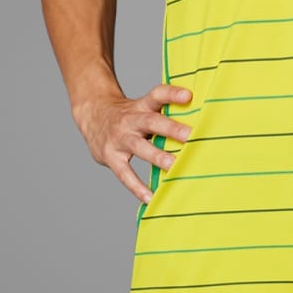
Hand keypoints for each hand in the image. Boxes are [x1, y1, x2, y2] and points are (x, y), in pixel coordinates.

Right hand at [76, 83, 192, 202]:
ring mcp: (119, 139)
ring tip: (173, 166)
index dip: (172, 94)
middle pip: (150, 121)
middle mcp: (130, 120)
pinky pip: (125, 174)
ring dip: (157, 156)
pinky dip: (137, 187)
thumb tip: (200, 123)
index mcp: (141, 106)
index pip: (157, 95)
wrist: (92, 114)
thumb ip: (164, 113)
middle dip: (170, 128)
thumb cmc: (127, 114)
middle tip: (190, 136)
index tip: (189, 95)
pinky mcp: (111, 157)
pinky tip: (150, 197)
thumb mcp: (142, 106)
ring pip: (139, 146)